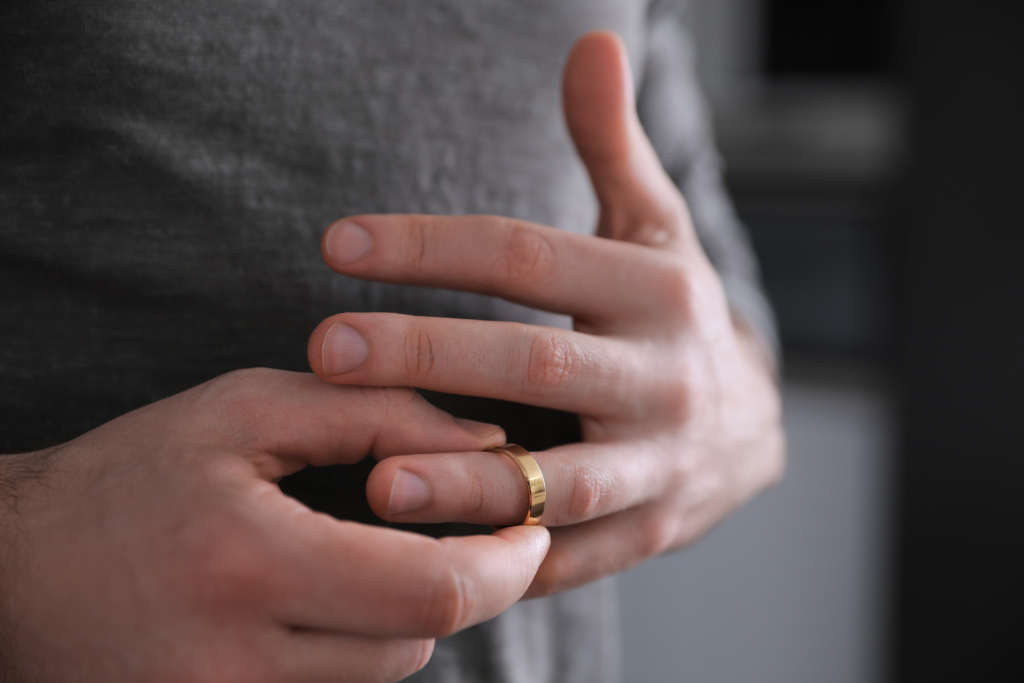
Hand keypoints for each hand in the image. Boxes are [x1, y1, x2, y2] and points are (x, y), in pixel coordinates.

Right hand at [0, 369, 548, 681]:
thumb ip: (374, 414)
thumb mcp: (244, 411)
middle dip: (470, 585)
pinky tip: (330, 600)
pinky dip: (358, 648)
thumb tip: (487, 443)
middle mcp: (239, 661)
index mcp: (251, 561)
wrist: (16, 575)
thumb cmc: (129, 477)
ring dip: (408, 614)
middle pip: (421, 641)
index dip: (506, 564)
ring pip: (385, 673)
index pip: (432, 591)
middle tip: (482, 536)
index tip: (528, 526)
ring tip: (372, 556)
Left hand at [306, 32, 783, 597]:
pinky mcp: (649, 533)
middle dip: (428, 356)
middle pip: (535, 362)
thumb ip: (612, 145)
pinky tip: (432, 558)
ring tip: (375, 481)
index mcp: (657, 289)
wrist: (751, 427)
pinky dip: (509, 558)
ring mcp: (662, 464)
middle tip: (328, 349)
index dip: (432, 247)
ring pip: (561, 479)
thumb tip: (591, 39)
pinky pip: (574, 552)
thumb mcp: (654, 229)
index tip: (337, 243)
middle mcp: (666, 376)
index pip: (529, 257)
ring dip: (467, 482)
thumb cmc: (672, 316)